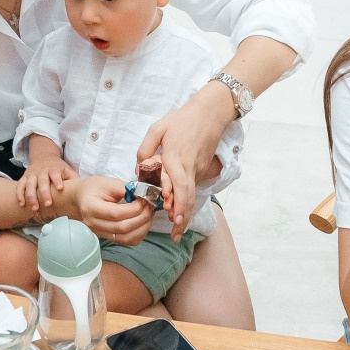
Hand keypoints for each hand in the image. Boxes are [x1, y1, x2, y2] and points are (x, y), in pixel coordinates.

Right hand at [17, 157, 75, 216]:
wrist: (44, 156)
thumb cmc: (58, 167)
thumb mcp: (67, 169)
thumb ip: (73, 178)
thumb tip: (83, 188)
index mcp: (54, 169)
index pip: (55, 174)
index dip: (57, 180)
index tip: (60, 188)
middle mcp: (42, 171)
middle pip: (42, 181)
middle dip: (44, 193)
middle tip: (48, 204)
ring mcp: (32, 174)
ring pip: (30, 185)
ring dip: (31, 196)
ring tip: (35, 208)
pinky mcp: (25, 177)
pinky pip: (20, 186)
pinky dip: (20, 194)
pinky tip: (22, 204)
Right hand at [70, 176, 152, 245]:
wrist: (82, 198)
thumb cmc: (94, 188)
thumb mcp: (109, 182)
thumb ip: (126, 188)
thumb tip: (145, 195)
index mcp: (91, 208)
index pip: (116, 214)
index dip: (134, 208)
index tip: (144, 198)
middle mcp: (94, 224)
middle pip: (123, 228)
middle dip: (142, 217)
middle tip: (150, 205)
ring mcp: (100, 234)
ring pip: (127, 238)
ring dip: (143, 227)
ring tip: (148, 213)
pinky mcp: (108, 238)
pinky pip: (127, 241)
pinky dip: (140, 233)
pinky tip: (143, 221)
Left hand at [135, 82, 233, 232]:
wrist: (210, 113)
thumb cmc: (183, 119)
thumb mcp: (158, 128)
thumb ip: (145, 149)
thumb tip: (139, 168)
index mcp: (176, 158)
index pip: (179, 186)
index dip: (177, 203)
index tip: (173, 218)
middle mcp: (189, 168)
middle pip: (188, 198)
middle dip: (183, 218)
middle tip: (176, 236)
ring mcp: (198, 170)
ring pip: (192, 195)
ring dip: (186, 213)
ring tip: (178, 230)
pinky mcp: (202, 169)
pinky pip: (193, 187)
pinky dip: (187, 201)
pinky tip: (180, 211)